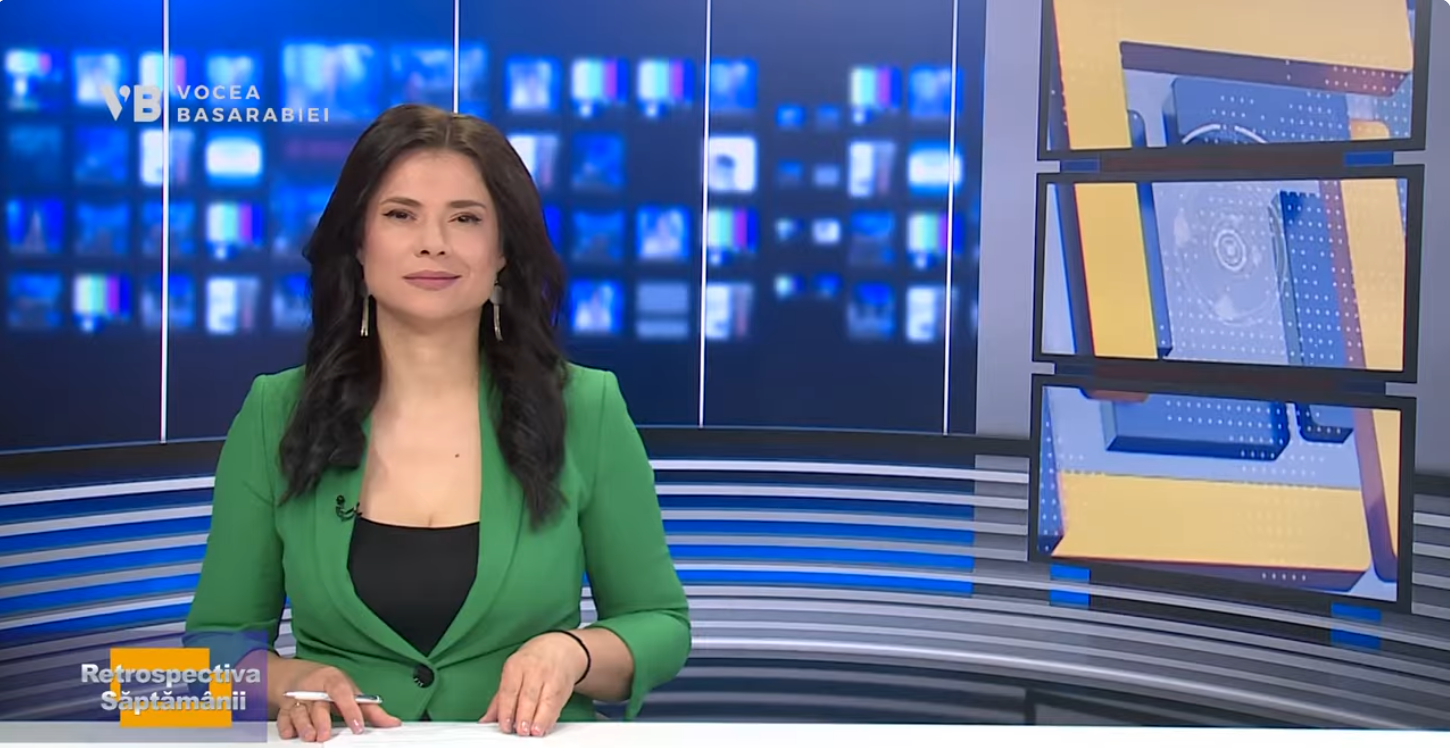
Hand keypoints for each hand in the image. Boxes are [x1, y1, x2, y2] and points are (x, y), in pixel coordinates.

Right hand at [277, 662, 401, 741]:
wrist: (299, 676)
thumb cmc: (330, 686)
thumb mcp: (351, 692)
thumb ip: (371, 710)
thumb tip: (393, 723)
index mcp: (333, 681)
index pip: (343, 693)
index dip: (350, 709)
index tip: (358, 726)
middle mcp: (314, 689)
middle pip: (317, 705)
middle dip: (321, 721)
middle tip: (325, 735)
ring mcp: (298, 698)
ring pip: (298, 712)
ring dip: (303, 725)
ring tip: (310, 736)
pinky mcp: (285, 708)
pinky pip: (283, 717)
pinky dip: (286, 726)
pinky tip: (290, 733)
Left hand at [481, 632, 588, 736]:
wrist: (559, 648)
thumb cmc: (532, 662)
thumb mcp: (513, 673)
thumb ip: (500, 699)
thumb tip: (487, 719)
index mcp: (516, 665)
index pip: (509, 690)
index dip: (507, 710)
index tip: (505, 726)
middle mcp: (534, 670)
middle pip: (528, 696)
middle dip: (524, 716)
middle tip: (520, 731)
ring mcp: (551, 677)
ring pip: (545, 701)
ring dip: (539, 719)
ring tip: (533, 732)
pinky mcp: (563, 686)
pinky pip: (556, 705)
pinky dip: (550, 718)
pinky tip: (544, 727)